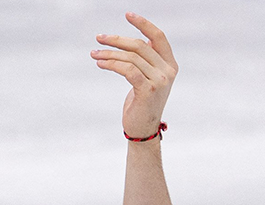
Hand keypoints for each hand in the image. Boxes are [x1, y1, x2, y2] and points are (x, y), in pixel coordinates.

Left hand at [93, 13, 176, 137]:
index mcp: (170, 65)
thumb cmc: (142, 102)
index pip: (158, 37)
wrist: (143, 129)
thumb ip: (148, 61)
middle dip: (117, 40)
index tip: (128, 14)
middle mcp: (167, 71)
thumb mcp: (148, 78)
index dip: (143, 24)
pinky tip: (100, 63)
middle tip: (99, 38)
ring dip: (109, 54)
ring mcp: (159, 81)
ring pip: (130, 58)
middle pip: (139, 46)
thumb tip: (138, 42)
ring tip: (95, 54)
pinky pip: (127, 70)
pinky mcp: (148, 90)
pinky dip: (111, 64)